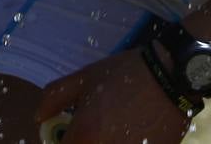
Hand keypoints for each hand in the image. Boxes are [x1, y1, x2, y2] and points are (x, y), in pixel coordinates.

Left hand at [35, 49, 191, 143]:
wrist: (171, 75)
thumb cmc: (124, 74)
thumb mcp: (85, 78)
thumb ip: (55, 97)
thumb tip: (38, 117)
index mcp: (85, 135)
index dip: (62, 142)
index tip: (67, 133)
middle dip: (83, 142)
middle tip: (93, 127)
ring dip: (106, 141)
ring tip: (117, 126)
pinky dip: (128, 142)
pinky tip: (135, 130)